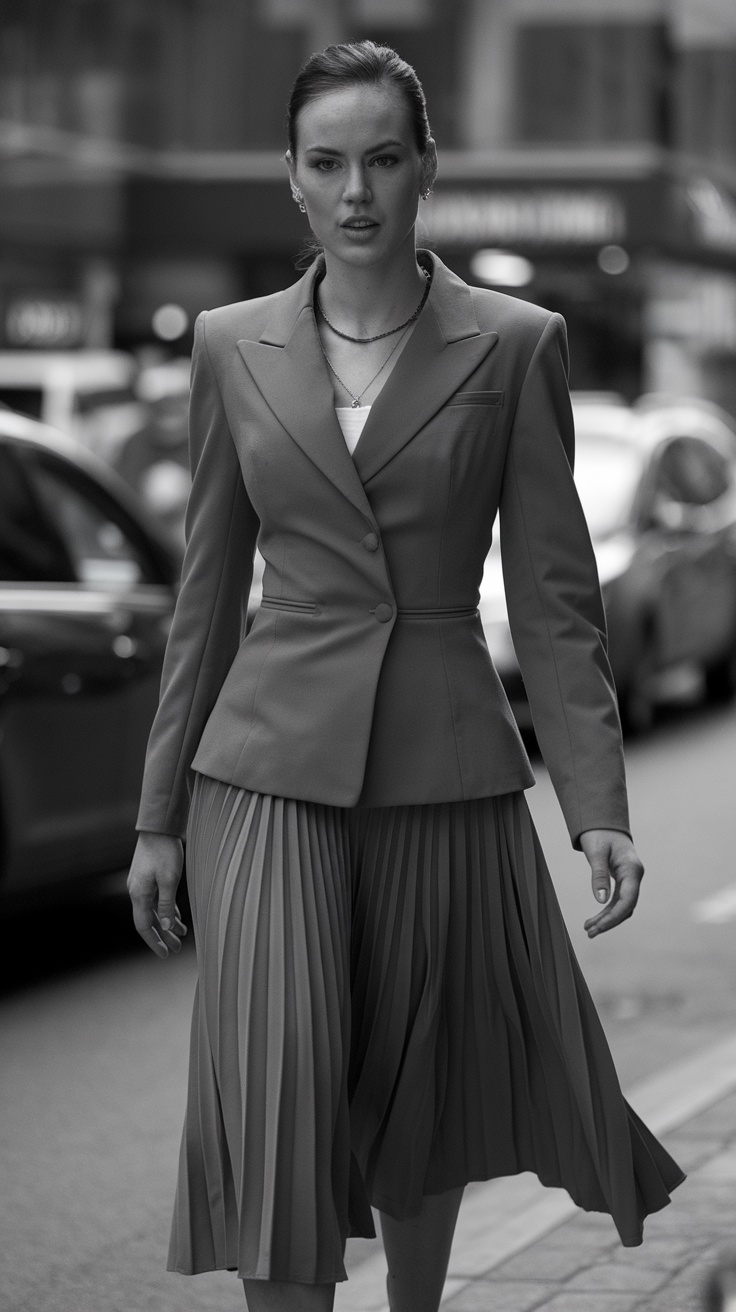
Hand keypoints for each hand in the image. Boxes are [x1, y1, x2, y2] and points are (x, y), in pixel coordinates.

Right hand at [127, 831, 186, 958]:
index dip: (154, 941)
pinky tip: (176, 917)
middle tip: (176, 949)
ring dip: (166, 923)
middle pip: (148, 920)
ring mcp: (141, 884)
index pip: (143, 926)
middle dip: (162, 936)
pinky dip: (166, 910)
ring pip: (153, 910)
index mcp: (139, 894)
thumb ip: (167, 905)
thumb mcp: (169, 880)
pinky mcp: (148, 878)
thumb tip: (166, 927)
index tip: (165, 954)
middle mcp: (136, 892)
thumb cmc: (165, 852)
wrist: (159, 827)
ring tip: (181, 934)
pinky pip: (156, 900)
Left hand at [579, 829, 643, 938]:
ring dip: (607, 919)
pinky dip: (607, 911)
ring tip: (589, 929)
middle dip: (609, 922)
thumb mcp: (596, 852)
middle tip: (589, 932)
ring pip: (622, 906)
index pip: (628, 899)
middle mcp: (634, 876)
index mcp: (632, 869)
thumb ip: (599, 875)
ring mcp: (630, 879)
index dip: (614, 916)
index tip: (599, 927)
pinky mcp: (624, 881)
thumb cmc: (599, 834)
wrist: (604, 823)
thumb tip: (601, 900)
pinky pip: (618, 901)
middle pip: (626, 906)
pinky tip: (596, 920)